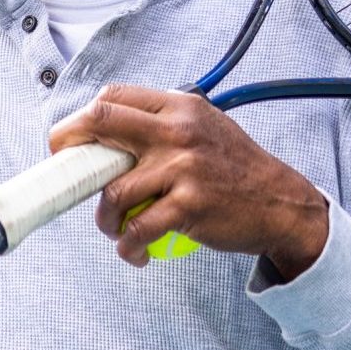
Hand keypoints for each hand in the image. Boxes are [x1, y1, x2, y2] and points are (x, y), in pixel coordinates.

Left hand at [45, 84, 328, 276]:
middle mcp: (178, 130)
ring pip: (114, 190)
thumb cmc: (235, 169)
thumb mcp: (204, 127)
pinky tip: (135, 251)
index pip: (112, 98)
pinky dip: (128, 245)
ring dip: (106, 218)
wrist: (281, 204)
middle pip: (101, 123)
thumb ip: (162, 123)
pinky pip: (139, 228)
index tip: (69, 144)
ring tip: (117, 229)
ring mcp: (184, 167)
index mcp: (178, 106)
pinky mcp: (189, 205)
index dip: (80, 121)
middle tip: (69, 178)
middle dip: (72, 151)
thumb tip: (107, 132)